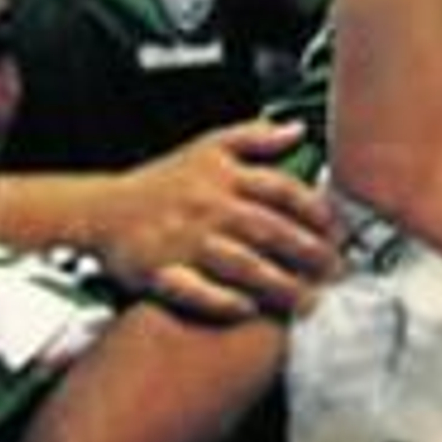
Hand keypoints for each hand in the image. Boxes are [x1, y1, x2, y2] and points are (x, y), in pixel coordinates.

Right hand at [96, 119, 339, 321]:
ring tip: (306, 301)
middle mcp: (209, 207)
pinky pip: (194, 290)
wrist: (104, 210)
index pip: (280, 189)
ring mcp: (185, 241)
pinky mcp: (160, 273)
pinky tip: (247, 310)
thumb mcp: (209, 145)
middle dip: (307, 252)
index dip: (313, 209)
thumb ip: (256, 137)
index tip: (337, 230)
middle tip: (335, 272)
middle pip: (268, 229)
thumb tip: (299, 131)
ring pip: (239, 263)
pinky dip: (220, 300)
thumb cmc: (162, 181)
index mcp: (225, 176)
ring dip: (277, 283)